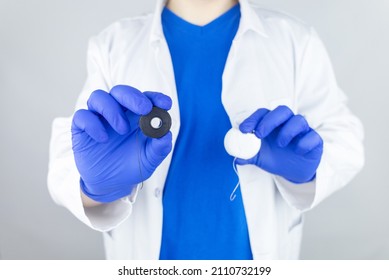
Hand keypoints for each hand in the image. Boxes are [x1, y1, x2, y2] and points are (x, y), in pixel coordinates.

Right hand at [71, 85, 172, 202]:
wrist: (110, 184)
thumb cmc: (131, 167)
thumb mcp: (149, 160)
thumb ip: (159, 148)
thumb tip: (166, 135)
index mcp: (136, 116)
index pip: (145, 99)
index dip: (155, 97)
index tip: (165, 103)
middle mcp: (117, 112)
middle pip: (121, 92)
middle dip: (133, 97)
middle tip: (144, 109)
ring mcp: (99, 119)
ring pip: (99, 97)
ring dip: (112, 110)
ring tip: (122, 130)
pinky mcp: (82, 128)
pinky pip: (82, 116)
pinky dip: (93, 124)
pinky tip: (103, 139)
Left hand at [237, 106, 322, 183]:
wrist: (293, 172)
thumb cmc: (275, 158)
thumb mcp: (259, 157)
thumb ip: (247, 155)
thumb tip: (237, 158)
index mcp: (272, 124)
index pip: (264, 113)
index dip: (253, 119)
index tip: (243, 129)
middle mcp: (287, 123)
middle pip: (282, 111)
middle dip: (269, 120)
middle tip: (259, 134)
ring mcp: (302, 131)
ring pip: (299, 120)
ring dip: (287, 131)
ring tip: (280, 144)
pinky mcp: (314, 141)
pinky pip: (313, 137)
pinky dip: (304, 143)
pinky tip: (298, 151)